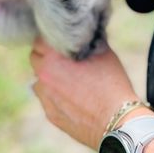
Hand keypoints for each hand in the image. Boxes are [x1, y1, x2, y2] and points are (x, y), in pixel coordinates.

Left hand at [30, 37, 146, 149]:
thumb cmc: (112, 83)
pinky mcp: (51, 114)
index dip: (50, 39)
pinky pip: (47, 99)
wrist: (118, 121)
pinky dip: (54, 95)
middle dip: (46, 56)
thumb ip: (86, 40)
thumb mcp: (102, 52)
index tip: (60, 42)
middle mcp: (44, 75)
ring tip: (68, 79)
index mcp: (53, 56)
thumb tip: (84, 31)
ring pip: (39, 80)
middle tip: (63, 58)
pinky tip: (72, 97)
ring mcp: (46, 96)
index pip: (39, 40)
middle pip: (35, 58)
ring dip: (49, 76)